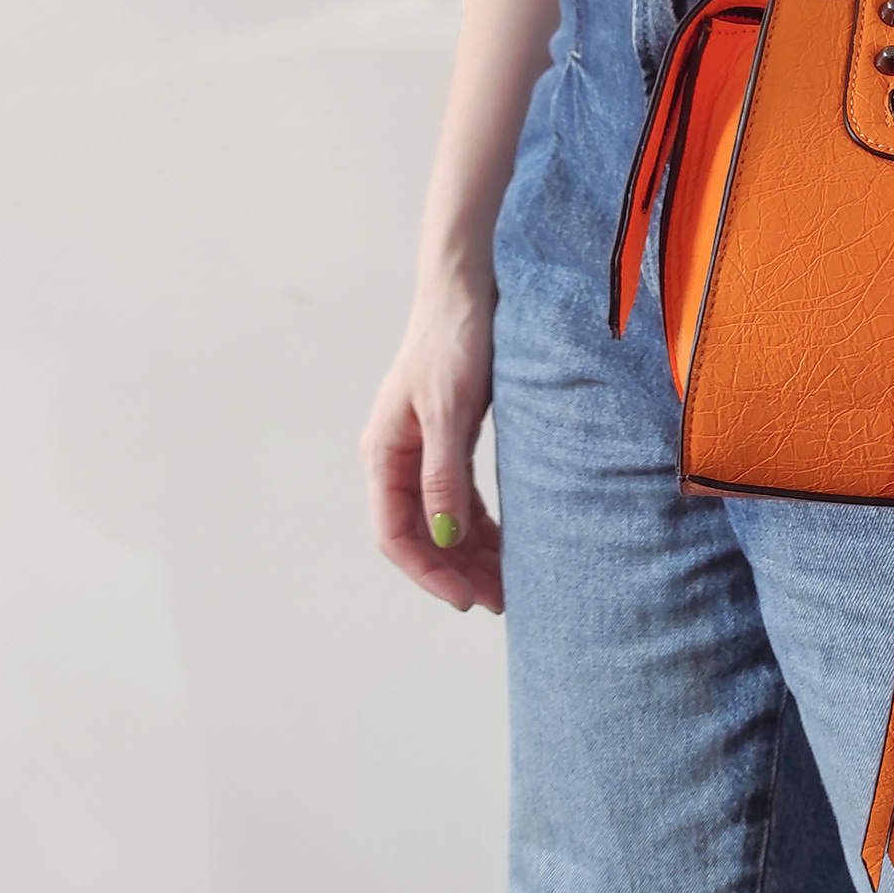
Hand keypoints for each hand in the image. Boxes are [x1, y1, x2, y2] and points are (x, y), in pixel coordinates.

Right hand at [360, 274, 503, 613]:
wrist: (467, 291)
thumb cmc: (453, 341)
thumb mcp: (450, 409)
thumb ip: (443, 473)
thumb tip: (443, 534)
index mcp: (385, 454)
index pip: (397, 534)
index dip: (429, 573)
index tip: (466, 600)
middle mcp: (397, 459)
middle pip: (422, 534)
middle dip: (457, 571)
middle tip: (500, 601)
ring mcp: (422, 451)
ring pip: (443, 519)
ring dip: (471, 553)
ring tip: (508, 584)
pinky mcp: (449, 440)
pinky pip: (461, 497)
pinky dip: (482, 524)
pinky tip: (508, 543)